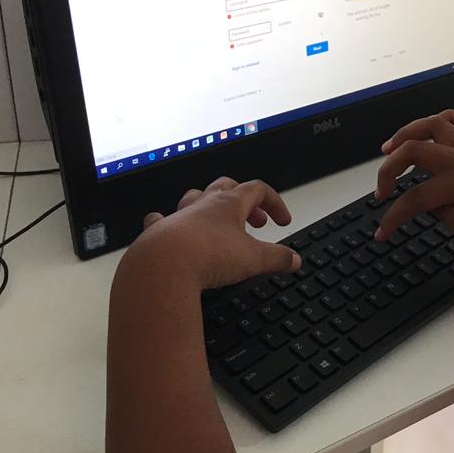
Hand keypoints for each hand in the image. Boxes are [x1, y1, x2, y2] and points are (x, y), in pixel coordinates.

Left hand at [122, 177, 301, 291]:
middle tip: (254, 221)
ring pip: (195, 197)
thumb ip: (277, 258)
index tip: (282, 220)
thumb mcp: (253, 260)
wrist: (164, 265)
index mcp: (229, 204)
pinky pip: (161, 218)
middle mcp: (203, 204)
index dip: (274, 203)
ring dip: (208, 204)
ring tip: (216, 221)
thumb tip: (294, 260)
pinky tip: (167, 225)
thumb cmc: (208, 255)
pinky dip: (166, 220)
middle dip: (243, 201)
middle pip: (226, 187)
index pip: (258, 190)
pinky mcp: (159, 232)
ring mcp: (179, 215)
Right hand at [374, 110, 453, 250]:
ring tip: (389, 150)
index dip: (394, 216)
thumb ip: (445, 215)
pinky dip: (443, 119)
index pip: (416, 197)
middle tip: (381, 192)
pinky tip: (430, 130)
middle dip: (388, 170)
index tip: (383, 231)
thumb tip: (426, 203)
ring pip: (433, 124)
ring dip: (406, 133)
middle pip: (414, 150)